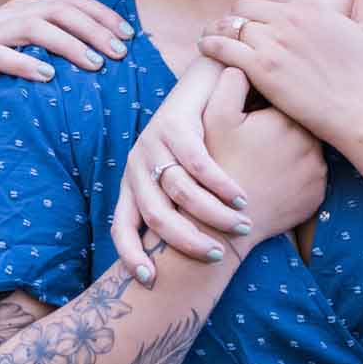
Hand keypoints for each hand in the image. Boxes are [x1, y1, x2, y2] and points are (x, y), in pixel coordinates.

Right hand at [0, 0, 133, 128]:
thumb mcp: (25, 55)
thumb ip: (54, 50)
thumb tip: (102, 59)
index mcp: (26, 10)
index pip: (72, 1)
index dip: (103, 15)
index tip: (130, 35)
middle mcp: (9, 14)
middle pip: (60, 10)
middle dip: (95, 29)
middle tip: (120, 53)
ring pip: (35, 28)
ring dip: (70, 45)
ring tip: (95, 65)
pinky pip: (0, 55)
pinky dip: (26, 63)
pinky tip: (48, 76)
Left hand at [113, 61, 250, 282]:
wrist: (203, 82)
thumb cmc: (199, 139)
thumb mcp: (182, 177)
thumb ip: (183, 211)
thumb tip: (195, 258)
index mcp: (133, 184)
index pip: (120, 227)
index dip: (131, 256)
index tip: (151, 281)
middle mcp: (137, 165)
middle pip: (155, 216)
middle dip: (186, 241)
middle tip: (217, 255)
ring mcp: (153, 143)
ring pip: (180, 192)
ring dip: (212, 214)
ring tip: (240, 225)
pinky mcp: (174, 124)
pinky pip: (198, 163)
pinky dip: (221, 184)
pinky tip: (242, 196)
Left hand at [196, 0, 362, 144]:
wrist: (358, 110)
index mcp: (309, 5)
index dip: (253, 2)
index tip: (247, 15)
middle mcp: (289, 17)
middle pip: (244, 6)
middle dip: (234, 16)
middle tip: (227, 29)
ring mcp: (273, 41)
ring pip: (230, 24)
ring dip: (217, 29)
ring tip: (210, 37)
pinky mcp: (261, 67)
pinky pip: (223, 46)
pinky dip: (210, 45)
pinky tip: (205, 49)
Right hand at [203, 71, 325, 246]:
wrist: (226, 221)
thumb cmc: (218, 163)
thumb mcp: (215, 117)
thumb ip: (231, 79)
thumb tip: (243, 57)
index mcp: (288, 116)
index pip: (289, 94)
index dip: (269, 100)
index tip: (254, 112)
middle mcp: (311, 140)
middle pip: (302, 120)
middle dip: (284, 123)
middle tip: (258, 138)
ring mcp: (318, 169)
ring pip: (310, 146)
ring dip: (294, 147)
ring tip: (266, 159)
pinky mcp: (319, 193)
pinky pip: (313, 174)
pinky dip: (298, 173)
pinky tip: (276, 177)